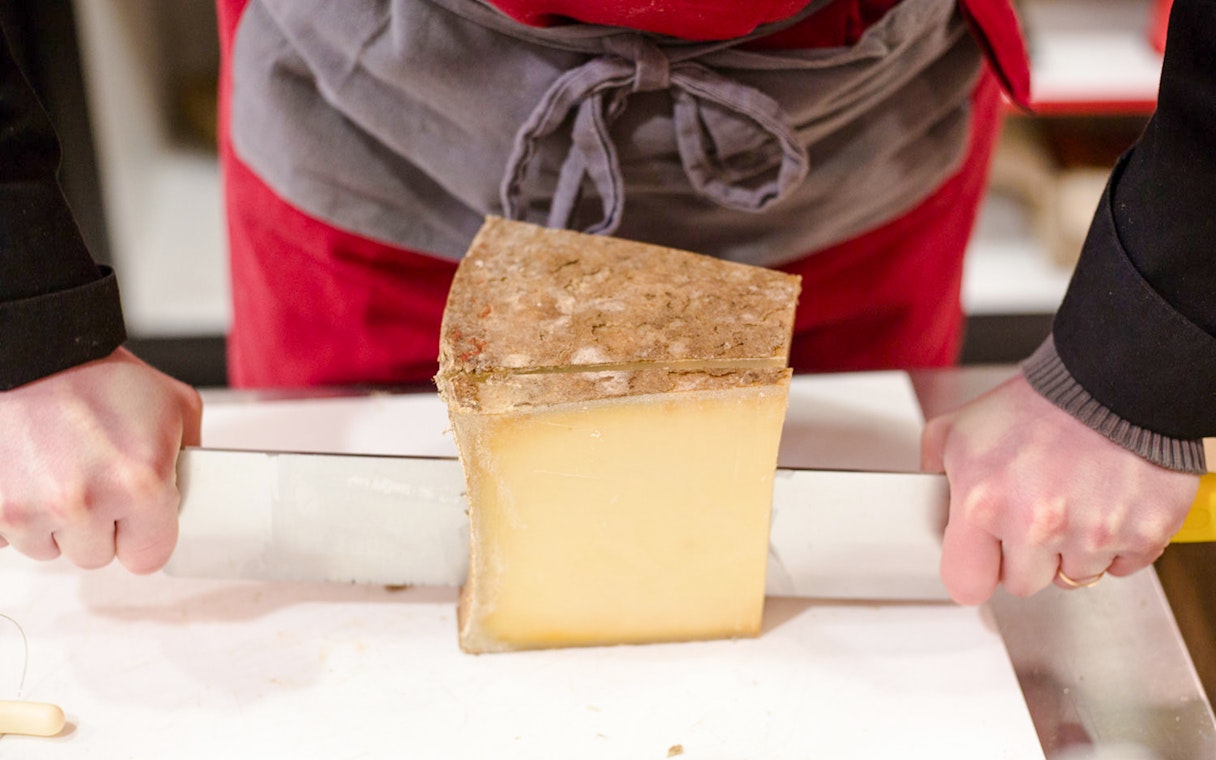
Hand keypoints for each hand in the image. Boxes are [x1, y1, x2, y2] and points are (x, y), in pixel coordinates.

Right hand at [0, 348, 201, 572]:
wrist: (33, 353)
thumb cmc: (98, 375)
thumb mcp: (175, 405)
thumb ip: (191, 458)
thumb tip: (192, 493)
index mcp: (139, 483)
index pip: (148, 558)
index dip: (144, 535)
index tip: (138, 518)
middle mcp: (83, 502)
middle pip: (98, 556)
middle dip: (101, 525)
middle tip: (96, 479)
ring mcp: (30, 508)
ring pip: (53, 549)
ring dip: (59, 522)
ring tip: (62, 470)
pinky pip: (13, 537)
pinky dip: (22, 514)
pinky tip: (33, 477)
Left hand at [921, 374, 1199, 604]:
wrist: (1113, 381)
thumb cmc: (1039, 404)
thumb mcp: (959, 428)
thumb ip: (932, 469)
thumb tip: (927, 504)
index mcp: (984, 503)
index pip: (966, 585)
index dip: (976, 571)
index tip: (984, 558)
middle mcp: (1038, 524)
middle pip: (1023, 585)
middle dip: (1026, 557)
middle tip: (1035, 513)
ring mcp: (1093, 533)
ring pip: (1075, 577)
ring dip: (1072, 550)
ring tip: (1074, 499)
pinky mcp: (1144, 533)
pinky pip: (1122, 566)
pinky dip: (1116, 544)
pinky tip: (1107, 504)